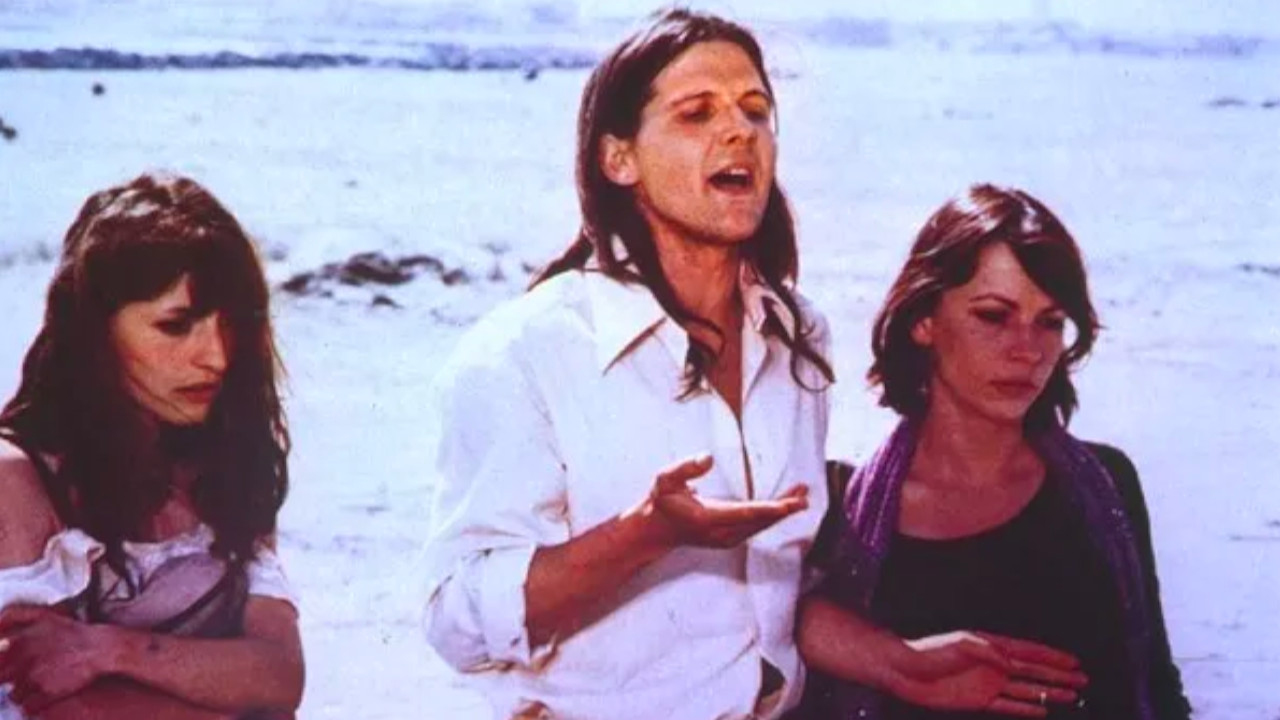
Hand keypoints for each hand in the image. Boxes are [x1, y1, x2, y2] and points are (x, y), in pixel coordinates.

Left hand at [0, 604, 112, 713]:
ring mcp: (35, 678)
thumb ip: (14, 617)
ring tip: (34, 685)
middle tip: (21, 675)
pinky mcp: (47, 693)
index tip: (7, 665)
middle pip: (0, 678)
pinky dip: (31, 706)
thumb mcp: (43, 616)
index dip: (2, 665)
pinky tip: (40, 697)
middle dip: (8, 678)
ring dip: (20, 693)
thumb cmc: (72, 632)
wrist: (100, 648)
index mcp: (20, 641)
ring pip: (14, 695)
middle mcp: (24, 660)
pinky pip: (27, 708)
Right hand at [639, 454, 809, 549]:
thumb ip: (686, 468)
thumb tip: (708, 457)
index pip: (743, 514)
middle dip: (783, 509)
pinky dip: (771, 517)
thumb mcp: (665, 478)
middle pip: (758, 522)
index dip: (768, 509)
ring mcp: (724, 539)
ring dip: (780, 512)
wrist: (655, 530)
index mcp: (705, 518)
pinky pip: (755, 528)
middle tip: (804, 496)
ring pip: (760, 526)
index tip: (789, 505)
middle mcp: (719, 533)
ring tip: (800, 496)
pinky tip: (783, 506)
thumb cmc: (661, 501)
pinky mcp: (728, 539)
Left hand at [890, 631, 1087, 717]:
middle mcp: (993, 664)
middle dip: (1059, 675)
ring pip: (1027, 688)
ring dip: (1049, 691)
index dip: (1052, 657)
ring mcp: (988, 682)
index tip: (1075, 662)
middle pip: (1034, 671)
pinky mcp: (978, 700)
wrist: (905, 671)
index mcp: (991, 646)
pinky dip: (1027, 708)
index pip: (1029, 652)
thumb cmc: (929, 652)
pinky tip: (1044, 710)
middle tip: (1083, 680)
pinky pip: (1009, 705)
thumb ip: (987, 650)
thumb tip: (1011, 661)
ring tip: (1073, 695)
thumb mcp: (959, 644)